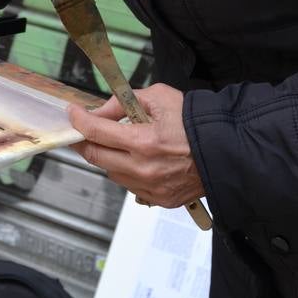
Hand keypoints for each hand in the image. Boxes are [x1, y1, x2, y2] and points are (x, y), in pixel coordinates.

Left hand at [68, 84, 204, 208]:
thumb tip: (99, 111)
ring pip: (111, 173)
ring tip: (117, 143)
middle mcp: (144, 168)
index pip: (97, 132)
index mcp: (144, 141)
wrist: (225, 150)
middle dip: (84, 142)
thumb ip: (123, 103)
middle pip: (96, 157)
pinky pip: (130, 186)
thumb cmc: (194, 121)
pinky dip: (126, 172)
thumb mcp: (158, 97)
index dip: (79, 121)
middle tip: (80, 132)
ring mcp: (151, 187)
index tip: (73, 114)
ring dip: (107, 157)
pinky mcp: (159, 199)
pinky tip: (137, 159)